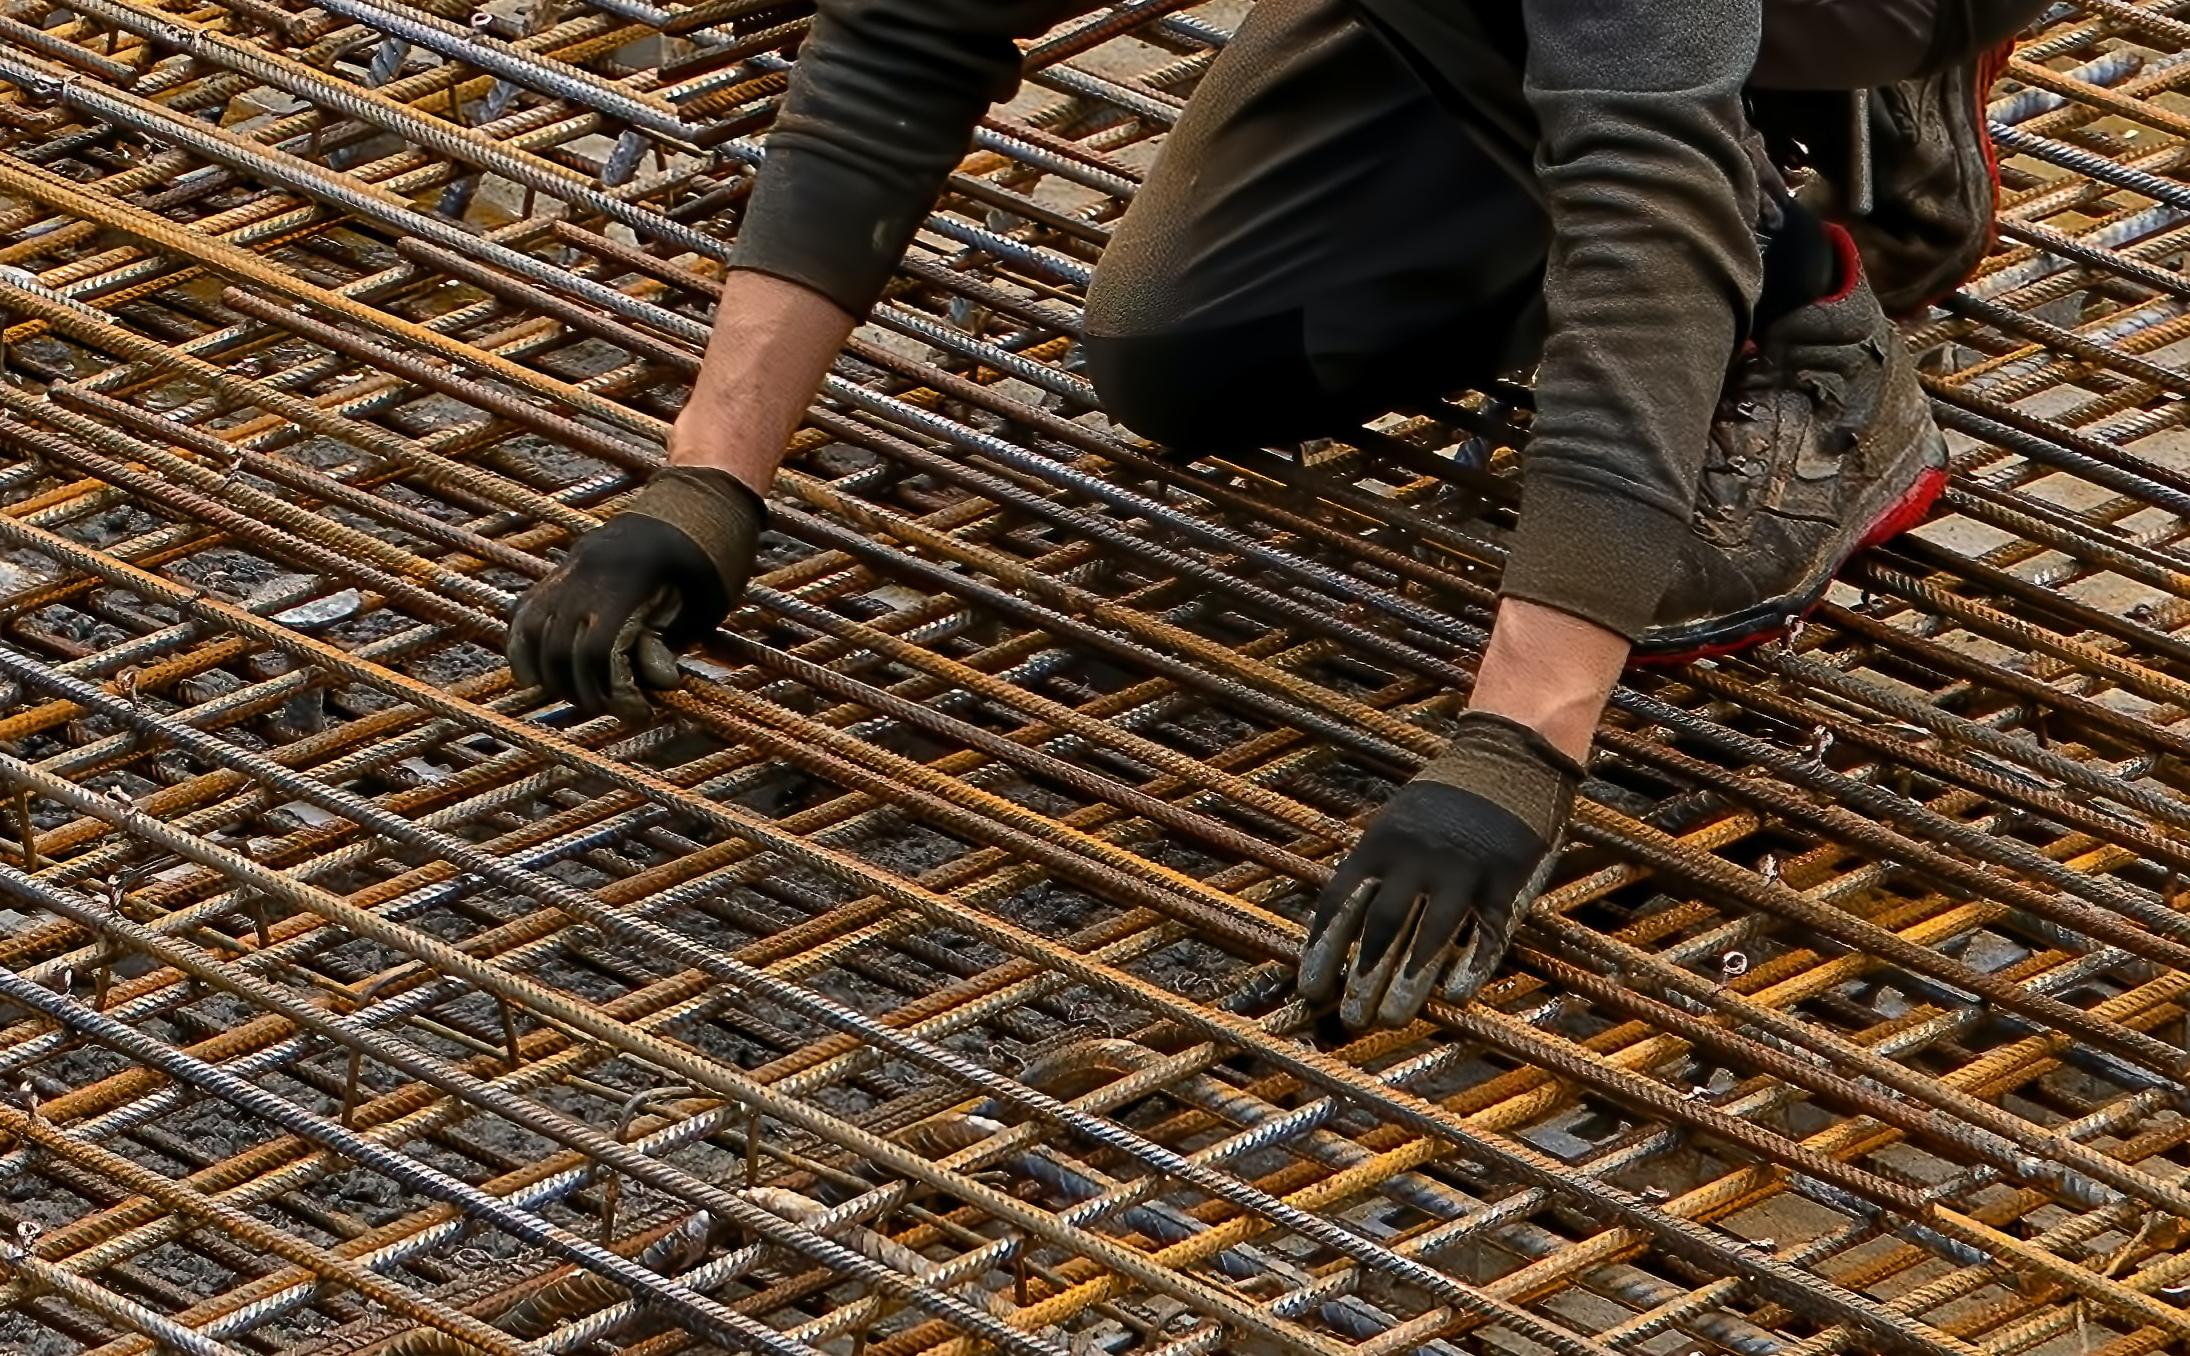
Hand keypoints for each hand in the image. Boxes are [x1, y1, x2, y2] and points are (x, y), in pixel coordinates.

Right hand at [508, 466, 762, 723]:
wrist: (699, 497)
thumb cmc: (713, 555)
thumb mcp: (704, 601)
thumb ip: (670, 641)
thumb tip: (654, 683)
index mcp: (629, 578)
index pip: (596, 649)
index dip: (610, 690)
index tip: (634, 712)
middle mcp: (590, 569)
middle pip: (559, 647)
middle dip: (580, 689)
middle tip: (607, 707)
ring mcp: (572, 565)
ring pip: (533, 629)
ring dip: (549, 673)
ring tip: (576, 695)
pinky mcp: (565, 566)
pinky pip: (527, 609)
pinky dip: (523, 644)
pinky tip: (531, 675)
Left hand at [1299, 711, 1579, 1027]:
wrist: (1510, 758)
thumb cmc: (1445, 800)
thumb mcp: (1395, 821)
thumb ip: (1373, 866)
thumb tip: (1339, 922)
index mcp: (1381, 844)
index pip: (1340, 905)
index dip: (1323, 951)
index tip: (1311, 990)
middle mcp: (1415, 859)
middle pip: (1381, 929)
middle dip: (1362, 978)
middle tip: (1351, 1019)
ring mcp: (1462, 871)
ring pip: (1429, 938)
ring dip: (1407, 984)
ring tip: (1391, 1019)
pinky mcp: (1506, 882)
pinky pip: (1485, 934)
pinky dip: (1469, 967)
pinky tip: (1454, 997)